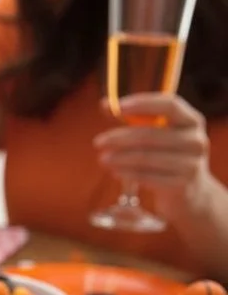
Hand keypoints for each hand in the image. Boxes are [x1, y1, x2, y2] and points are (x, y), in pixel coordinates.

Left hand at [94, 94, 209, 203]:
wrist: (189, 191)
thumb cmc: (167, 155)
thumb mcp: (159, 134)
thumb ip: (135, 119)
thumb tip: (105, 104)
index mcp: (192, 121)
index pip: (169, 105)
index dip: (142, 103)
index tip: (116, 107)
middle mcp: (196, 140)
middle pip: (150, 135)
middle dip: (119, 138)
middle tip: (98, 142)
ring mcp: (191, 164)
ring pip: (146, 158)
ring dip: (119, 158)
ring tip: (103, 159)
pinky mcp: (180, 185)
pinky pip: (147, 177)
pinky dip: (128, 173)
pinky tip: (115, 172)